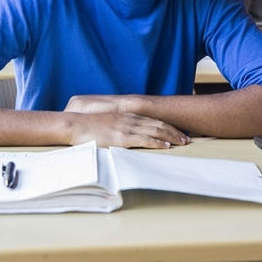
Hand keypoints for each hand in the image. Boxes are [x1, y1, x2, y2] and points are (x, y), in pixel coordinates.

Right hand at [64, 95, 188, 147]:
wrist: (75, 125)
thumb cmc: (88, 127)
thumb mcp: (107, 124)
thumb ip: (118, 128)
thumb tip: (125, 137)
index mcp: (127, 116)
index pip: (152, 120)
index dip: (167, 126)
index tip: (177, 131)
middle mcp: (130, 119)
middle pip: (158, 124)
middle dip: (174, 131)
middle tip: (186, 138)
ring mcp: (127, 128)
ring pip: (155, 131)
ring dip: (171, 136)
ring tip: (182, 142)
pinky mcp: (122, 137)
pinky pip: (144, 139)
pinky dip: (157, 142)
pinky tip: (166, 145)